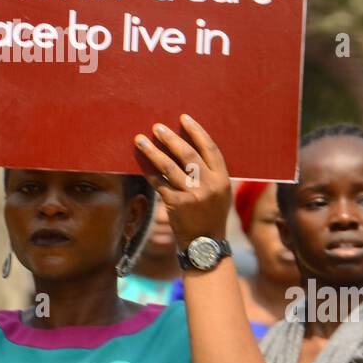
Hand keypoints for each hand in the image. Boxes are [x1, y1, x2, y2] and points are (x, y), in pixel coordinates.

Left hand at [133, 114, 230, 247]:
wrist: (205, 244)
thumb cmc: (211, 214)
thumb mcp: (220, 192)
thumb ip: (210, 172)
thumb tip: (188, 144)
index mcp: (223, 179)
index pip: (210, 148)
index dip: (196, 131)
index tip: (184, 118)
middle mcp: (209, 185)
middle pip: (187, 155)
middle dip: (170, 138)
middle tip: (157, 127)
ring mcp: (192, 196)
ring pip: (169, 167)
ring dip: (152, 151)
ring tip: (140, 140)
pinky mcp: (176, 205)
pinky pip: (158, 183)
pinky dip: (148, 171)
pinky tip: (139, 161)